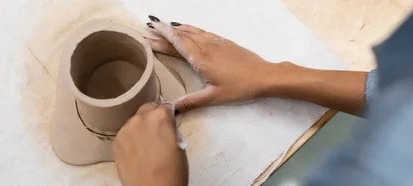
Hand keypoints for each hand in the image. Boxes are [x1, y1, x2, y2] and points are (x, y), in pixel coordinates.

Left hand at [113, 102, 187, 185]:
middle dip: (153, 117)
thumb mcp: (180, 144)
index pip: (166, 105)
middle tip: (158, 133)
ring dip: (140, 128)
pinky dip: (130, 139)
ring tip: (146, 145)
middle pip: (147, 109)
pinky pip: (125, 134)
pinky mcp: (116, 142)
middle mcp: (141, 119)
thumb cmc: (172, 171)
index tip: (169, 121)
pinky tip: (137, 152)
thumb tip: (166, 126)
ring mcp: (125, 130)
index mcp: (161, 116)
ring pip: (134, 121)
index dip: (168, 114)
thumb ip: (171, 129)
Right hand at [146, 17, 278, 111]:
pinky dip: (191, 28)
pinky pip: (202, 31)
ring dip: (176, 28)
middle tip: (148, 28)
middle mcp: (206, 46)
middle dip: (164, 31)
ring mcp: (215, 42)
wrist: (264, 76)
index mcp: (200, 58)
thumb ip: (190, 102)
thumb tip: (170, 109)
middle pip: (181, 35)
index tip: (149, 31)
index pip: (177, 42)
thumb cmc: (239, 87)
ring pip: (192, 31)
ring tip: (164, 26)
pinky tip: (188, 29)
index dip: (162, 36)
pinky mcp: (224, 42)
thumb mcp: (213, 97)